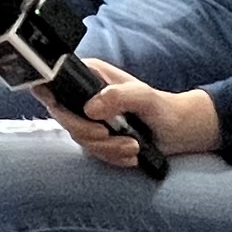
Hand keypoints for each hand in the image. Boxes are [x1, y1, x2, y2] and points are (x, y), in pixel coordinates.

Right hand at [66, 62, 220, 168]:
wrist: (178, 131)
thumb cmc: (164, 108)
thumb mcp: (144, 97)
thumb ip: (118, 96)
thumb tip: (90, 109)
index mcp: (92, 74)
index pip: (56, 82)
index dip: (53, 97)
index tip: (76, 116)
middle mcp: (86, 94)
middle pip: (63, 116)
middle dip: (88, 133)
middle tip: (110, 136)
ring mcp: (90, 116)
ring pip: (79, 137)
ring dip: (107, 148)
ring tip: (133, 146)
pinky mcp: (97, 135)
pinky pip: (92, 151)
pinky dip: (112, 156)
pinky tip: (130, 153)